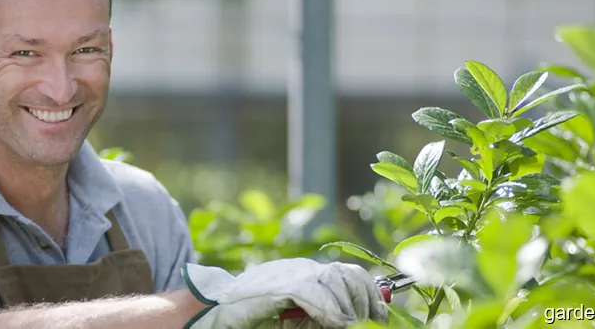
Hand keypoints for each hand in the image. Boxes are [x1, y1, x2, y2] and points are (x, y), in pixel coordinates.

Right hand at [181, 258, 388, 328]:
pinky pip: (310, 293)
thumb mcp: (299, 321)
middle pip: (347, 275)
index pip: (350, 273)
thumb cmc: (254, 321)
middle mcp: (300, 270)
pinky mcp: (276, 287)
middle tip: (370, 323)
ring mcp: (287, 275)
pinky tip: (335, 322)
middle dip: (365, 301)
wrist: (213, 316)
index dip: (371, 294)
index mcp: (307, 277)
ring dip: (348, 308)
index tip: (381, 316)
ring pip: (334, 282)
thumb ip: (323, 316)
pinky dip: (328, 310)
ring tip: (348, 324)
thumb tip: (353, 320)